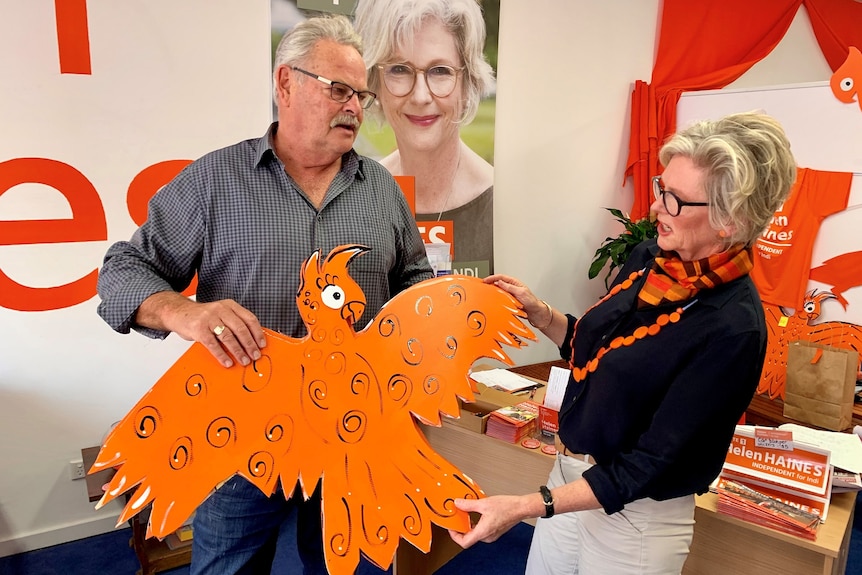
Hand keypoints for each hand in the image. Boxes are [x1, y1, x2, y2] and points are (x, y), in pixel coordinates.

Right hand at [138, 292, 265, 367]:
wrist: (179, 313)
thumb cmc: (203, 317)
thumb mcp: (221, 314)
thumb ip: (234, 323)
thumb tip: (252, 342)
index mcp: (230, 305)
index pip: (249, 319)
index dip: (257, 333)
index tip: (262, 345)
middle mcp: (221, 309)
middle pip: (240, 329)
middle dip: (250, 345)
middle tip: (255, 356)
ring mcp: (209, 318)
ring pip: (228, 337)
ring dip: (238, 351)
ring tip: (244, 361)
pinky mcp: (198, 328)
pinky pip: (213, 344)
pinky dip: (222, 355)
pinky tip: (227, 362)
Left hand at [447, 495, 526, 548]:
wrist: (521, 508)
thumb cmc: (507, 507)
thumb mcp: (484, 503)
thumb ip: (468, 504)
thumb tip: (458, 504)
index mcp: (483, 532)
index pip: (464, 542)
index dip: (455, 536)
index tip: (452, 528)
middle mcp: (487, 536)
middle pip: (469, 537)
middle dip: (461, 527)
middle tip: (457, 517)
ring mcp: (491, 535)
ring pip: (475, 533)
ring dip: (468, 524)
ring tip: (466, 513)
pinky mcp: (495, 531)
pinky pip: (481, 530)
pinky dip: (476, 523)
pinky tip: (476, 513)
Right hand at [484, 274, 542, 319]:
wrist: (536, 313)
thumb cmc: (532, 302)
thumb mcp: (520, 292)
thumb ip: (510, 287)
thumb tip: (500, 282)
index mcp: (514, 283)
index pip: (501, 277)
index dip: (492, 278)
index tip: (485, 280)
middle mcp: (512, 288)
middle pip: (498, 283)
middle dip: (490, 284)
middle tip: (483, 286)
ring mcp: (510, 295)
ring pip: (498, 291)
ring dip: (493, 292)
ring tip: (486, 293)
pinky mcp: (509, 301)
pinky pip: (500, 299)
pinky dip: (496, 299)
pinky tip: (493, 301)